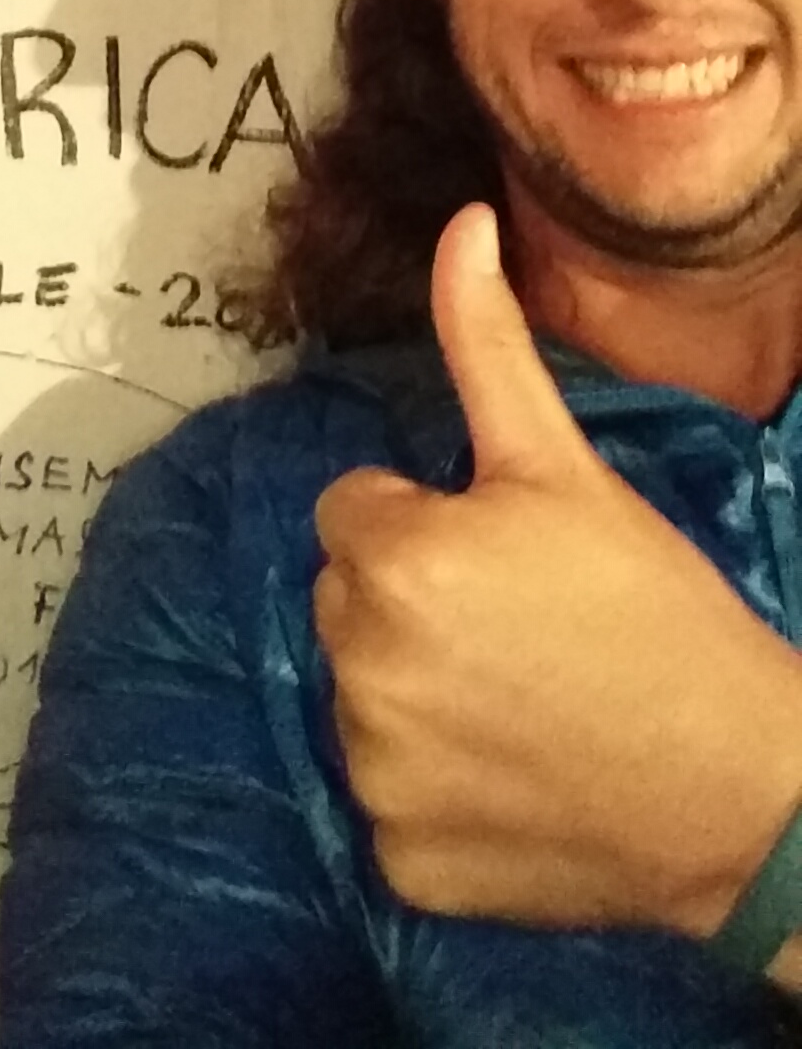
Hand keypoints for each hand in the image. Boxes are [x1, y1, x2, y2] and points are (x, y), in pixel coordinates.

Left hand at [314, 204, 801, 934]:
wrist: (736, 787)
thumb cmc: (653, 607)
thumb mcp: (565, 466)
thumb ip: (490, 343)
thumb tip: (461, 223)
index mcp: (391, 558)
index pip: (353, 509)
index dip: (427, 521)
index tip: (504, 552)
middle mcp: (358, 668)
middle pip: (348, 599)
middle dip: (412, 597)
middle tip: (517, 622)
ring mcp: (374, 775)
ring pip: (362, 696)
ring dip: (416, 689)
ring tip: (522, 697)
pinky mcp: (398, 861)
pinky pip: (386, 797)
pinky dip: (434, 790)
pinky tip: (513, 776)